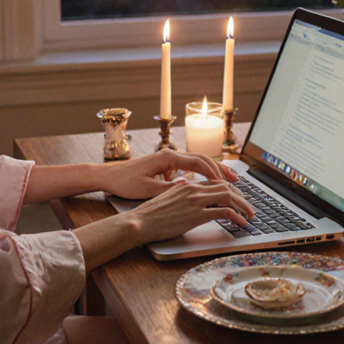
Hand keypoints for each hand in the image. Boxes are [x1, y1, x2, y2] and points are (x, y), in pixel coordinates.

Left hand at [101, 149, 238, 200]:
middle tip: (235, 180)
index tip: (227, 184)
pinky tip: (207, 183)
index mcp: (167, 157)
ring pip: (197, 161)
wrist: (108, 176)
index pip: (199, 162)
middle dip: (220, 169)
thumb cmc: (124, 182)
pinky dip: (201, 173)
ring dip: (212, 170)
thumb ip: (169, 189)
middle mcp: (170, 154)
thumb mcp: (147, 189)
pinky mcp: (165, 164)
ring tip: (228, 180)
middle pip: (202, 158)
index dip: (215, 173)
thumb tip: (189, 189)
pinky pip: (189, 166)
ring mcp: (168, 158)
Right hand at [125, 179, 253, 243]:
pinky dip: (237, 216)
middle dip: (240, 197)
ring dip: (243, 206)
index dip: (229, 189)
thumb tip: (188, 198)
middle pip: (225, 187)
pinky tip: (241, 223)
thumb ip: (180, 197)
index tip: (236, 197)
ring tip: (250, 215)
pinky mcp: (197, 215)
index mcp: (186, 185)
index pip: (214, 182)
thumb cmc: (149, 215)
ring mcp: (196, 201)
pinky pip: (225, 212)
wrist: (139, 222)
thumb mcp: (166, 200)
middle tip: (248, 207)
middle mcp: (193, 189)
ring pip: (229, 197)